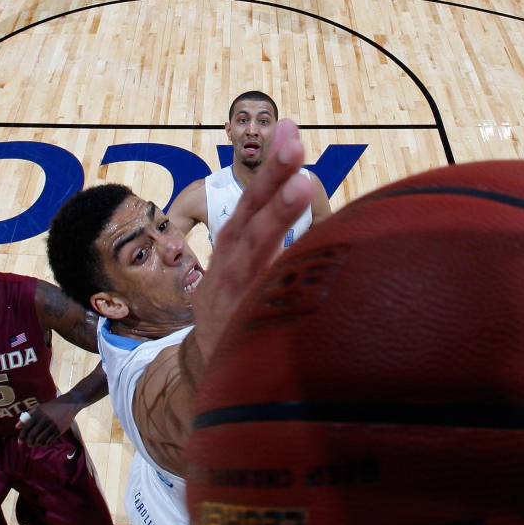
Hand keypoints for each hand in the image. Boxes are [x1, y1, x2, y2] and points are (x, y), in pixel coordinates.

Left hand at [15, 402, 75, 445]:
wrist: (69, 404)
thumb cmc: (52, 406)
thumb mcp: (39, 408)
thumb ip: (27, 417)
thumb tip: (16, 426)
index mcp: (38, 414)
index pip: (26, 428)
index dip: (21, 436)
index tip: (20, 442)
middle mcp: (45, 420)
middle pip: (32, 435)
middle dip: (28, 442)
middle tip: (28, 444)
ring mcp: (52, 426)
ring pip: (40, 440)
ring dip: (36, 444)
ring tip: (35, 444)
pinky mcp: (59, 430)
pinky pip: (49, 441)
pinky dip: (44, 444)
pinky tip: (44, 443)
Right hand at [191, 118, 314, 359]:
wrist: (216, 393)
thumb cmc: (241, 326)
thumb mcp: (245, 283)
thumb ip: (272, 244)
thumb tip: (307, 193)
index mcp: (230, 260)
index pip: (249, 209)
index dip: (270, 174)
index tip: (289, 131)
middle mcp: (227, 277)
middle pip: (249, 222)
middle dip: (270, 180)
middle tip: (294, 142)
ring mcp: (234, 305)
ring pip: (253, 254)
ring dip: (275, 217)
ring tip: (301, 181)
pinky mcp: (243, 335)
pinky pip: (264, 301)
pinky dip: (279, 276)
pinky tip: (305, 254)